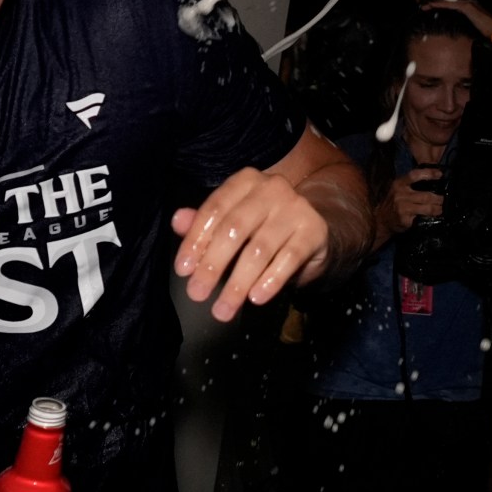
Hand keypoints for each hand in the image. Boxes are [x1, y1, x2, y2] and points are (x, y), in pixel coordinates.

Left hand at [172, 166, 336, 321]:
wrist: (314, 233)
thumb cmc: (265, 228)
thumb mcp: (233, 224)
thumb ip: (204, 223)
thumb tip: (177, 220)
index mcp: (245, 182)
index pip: (214, 210)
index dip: (195, 241)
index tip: (183, 270)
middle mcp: (272, 188)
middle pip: (235, 229)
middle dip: (212, 265)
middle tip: (197, 294)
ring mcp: (296, 208)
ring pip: (259, 249)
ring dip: (237, 283)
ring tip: (223, 309)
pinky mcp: (314, 230)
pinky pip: (288, 259)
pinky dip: (270, 281)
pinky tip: (255, 299)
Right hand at [375, 170, 445, 240]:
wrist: (381, 219)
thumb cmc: (393, 202)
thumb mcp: (398, 188)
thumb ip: (410, 183)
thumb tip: (432, 178)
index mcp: (399, 184)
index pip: (414, 175)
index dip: (429, 173)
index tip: (440, 174)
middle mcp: (400, 195)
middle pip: (426, 196)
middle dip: (438, 198)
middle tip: (443, 199)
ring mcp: (403, 208)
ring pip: (428, 208)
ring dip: (438, 209)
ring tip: (441, 209)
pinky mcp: (406, 219)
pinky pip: (423, 218)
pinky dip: (431, 217)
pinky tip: (433, 217)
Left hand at [423, 0, 491, 42]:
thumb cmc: (488, 37)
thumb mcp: (473, 34)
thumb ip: (465, 33)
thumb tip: (456, 40)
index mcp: (472, 11)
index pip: (453, 9)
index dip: (443, 10)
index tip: (432, 13)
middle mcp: (470, 5)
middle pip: (450, 4)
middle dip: (437, 6)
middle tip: (425, 8)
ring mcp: (469, 5)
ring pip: (449, 3)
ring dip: (436, 4)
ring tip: (426, 6)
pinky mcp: (468, 8)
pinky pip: (451, 5)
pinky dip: (441, 5)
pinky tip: (432, 6)